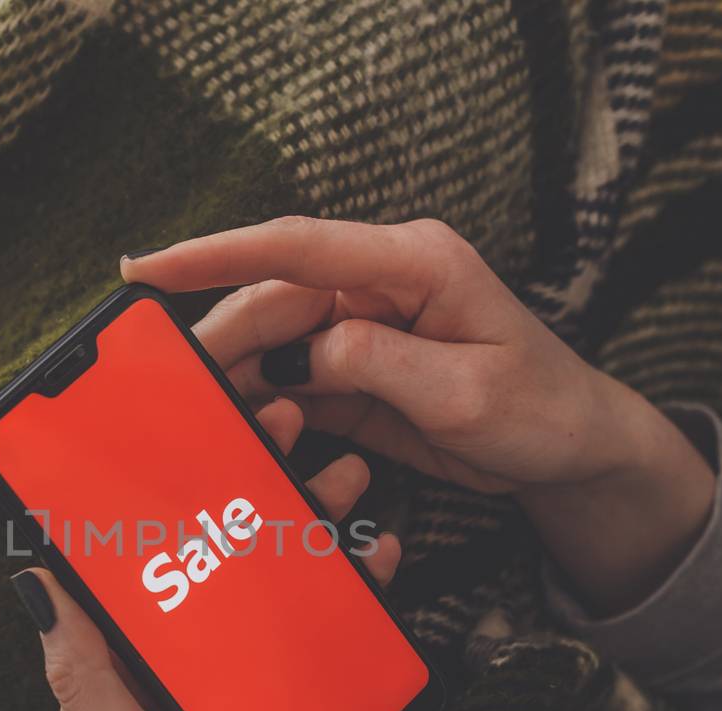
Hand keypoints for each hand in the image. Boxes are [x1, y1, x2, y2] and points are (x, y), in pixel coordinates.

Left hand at [11, 399, 394, 710]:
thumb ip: (86, 676)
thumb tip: (30, 582)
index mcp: (132, 669)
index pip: (134, 557)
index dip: (154, 484)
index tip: (181, 420)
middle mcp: (188, 662)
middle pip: (214, 544)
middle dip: (244, 474)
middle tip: (278, 419)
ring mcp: (249, 676)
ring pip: (277, 571)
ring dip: (305, 513)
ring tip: (340, 469)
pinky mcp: (302, 696)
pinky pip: (329, 625)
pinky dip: (354, 583)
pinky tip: (378, 549)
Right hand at [121, 218, 716, 614]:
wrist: (573, 452)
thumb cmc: (540, 411)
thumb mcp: (465, 394)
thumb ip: (380, 364)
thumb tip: (304, 352)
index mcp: (414, 264)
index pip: (298, 246)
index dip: (216, 254)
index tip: (148, 269)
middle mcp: (381, 285)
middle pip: (274, 301)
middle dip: (219, 340)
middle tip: (170, 386)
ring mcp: (367, 326)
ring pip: (276, 343)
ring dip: (239, 379)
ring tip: (201, 417)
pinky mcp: (360, 369)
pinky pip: (296, 379)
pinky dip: (266, 404)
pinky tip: (241, 429)